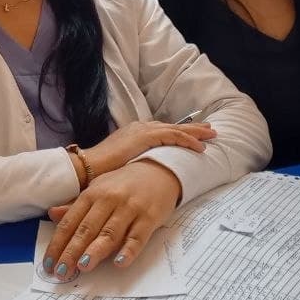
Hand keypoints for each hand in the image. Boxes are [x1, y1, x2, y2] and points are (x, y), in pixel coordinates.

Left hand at [42, 161, 181, 279]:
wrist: (159, 170)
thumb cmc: (124, 184)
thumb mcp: (98, 188)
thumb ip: (76, 205)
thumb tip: (52, 215)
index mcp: (93, 194)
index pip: (70, 222)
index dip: (58, 243)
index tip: (49, 263)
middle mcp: (109, 200)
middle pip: (87, 229)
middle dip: (72, 252)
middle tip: (60, 271)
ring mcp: (130, 209)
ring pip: (110, 233)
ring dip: (95, 251)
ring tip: (83, 267)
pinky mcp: (149, 218)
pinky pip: (138, 237)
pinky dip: (129, 251)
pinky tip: (120, 263)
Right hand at [82, 120, 214, 178]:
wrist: (88, 166)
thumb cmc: (101, 170)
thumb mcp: (122, 166)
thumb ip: (135, 165)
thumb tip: (145, 173)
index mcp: (133, 133)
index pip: (161, 130)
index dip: (179, 132)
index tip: (192, 136)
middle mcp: (139, 127)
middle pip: (172, 126)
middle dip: (192, 128)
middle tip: (209, 130)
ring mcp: (143, 131)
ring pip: (176, 129)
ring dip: (195, 132)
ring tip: (211, 136)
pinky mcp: (146, 137)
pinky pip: (174, 136)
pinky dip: (188, 141)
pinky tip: (199, 147)